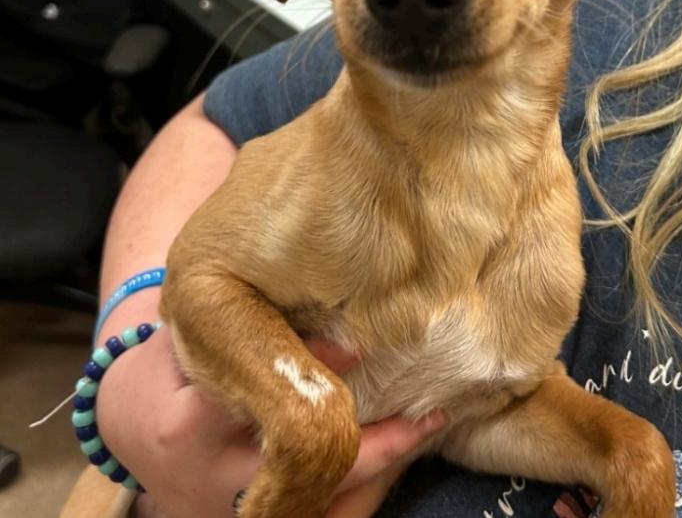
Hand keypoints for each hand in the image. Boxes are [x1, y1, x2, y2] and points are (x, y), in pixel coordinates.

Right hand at [97, 326, 446, 517]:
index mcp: (185, 429)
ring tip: (426, 425)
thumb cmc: (165, 373)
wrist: (132, 435)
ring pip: (322, 506)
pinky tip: (399, 458)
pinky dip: (365, 492)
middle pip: (303, 468)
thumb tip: (325, 308)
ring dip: (381, 468)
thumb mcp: (184, 337)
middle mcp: (211, 486)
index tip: (359, 348)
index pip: (254, 398)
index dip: (310, 371)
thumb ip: (240, 327)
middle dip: (371, 440)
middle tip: (423, 406)